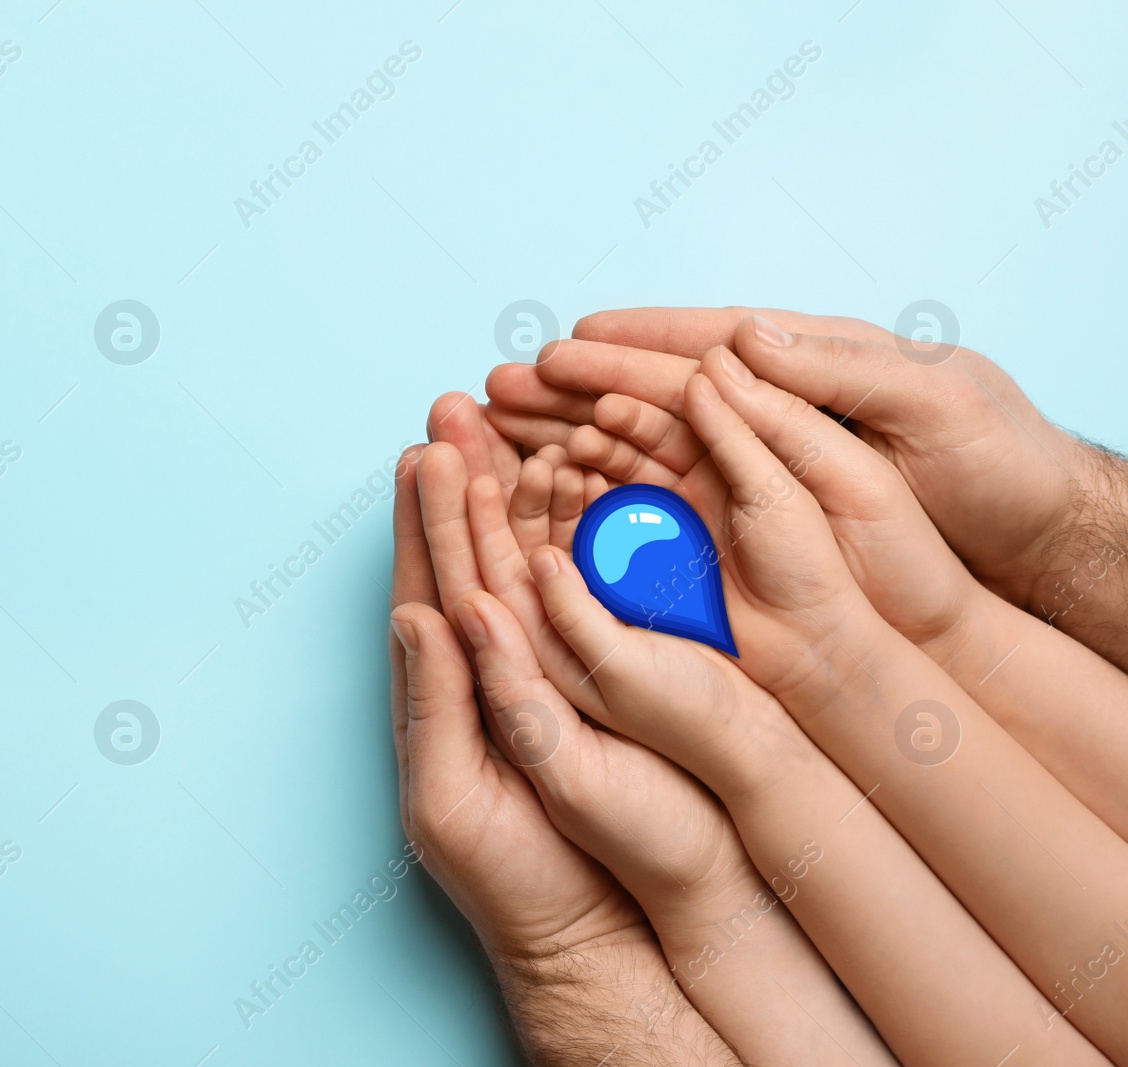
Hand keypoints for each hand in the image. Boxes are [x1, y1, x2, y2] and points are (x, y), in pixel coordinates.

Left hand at [388, 443, 739, 1064]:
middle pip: (468, 554)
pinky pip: (577, 596)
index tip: (421, 449)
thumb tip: (416, 616)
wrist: (594, 927)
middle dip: (461, 480)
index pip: (424, 583)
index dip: (420, 518)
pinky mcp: (592, 680)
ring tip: (509, 428)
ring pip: (523, 563)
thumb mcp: (448, 798)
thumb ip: (432, 704)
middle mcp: (486, 667)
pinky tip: (576, 491)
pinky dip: (573, 538)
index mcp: (439, 690)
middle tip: (459, 409)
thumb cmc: (512, 876)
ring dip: (514, 494)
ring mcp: (541, 669)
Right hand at [512, 306, 1127, 666]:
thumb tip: (744, 338)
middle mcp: (768, 417)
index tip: (563, 341)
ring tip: (501, 438)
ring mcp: (757, 472)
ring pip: (644, 450)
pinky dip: (608, 500)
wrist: (1031, 549)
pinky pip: (668, 507)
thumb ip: (839, 369)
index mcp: (810, 367)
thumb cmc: (997, 466)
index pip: (702, 347)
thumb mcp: (934, 401)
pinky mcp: (755, 526)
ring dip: (568, 442)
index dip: (630, 344)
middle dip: (570, 391)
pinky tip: (558, 500)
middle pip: (650, 395)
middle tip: (496, 389)